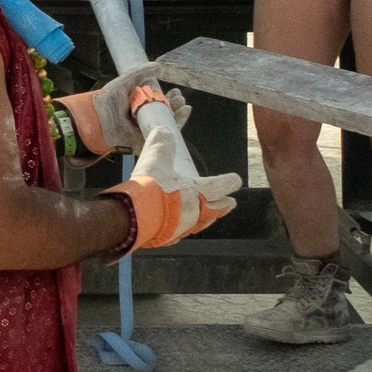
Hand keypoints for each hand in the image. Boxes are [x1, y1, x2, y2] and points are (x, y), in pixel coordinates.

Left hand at [64, 69, 192, 157]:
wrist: (97, 117)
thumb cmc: (107, 100)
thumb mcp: (126, 82)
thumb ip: (141, 73)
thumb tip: (158, 65)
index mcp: (139, 106)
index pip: (159, 102)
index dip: (168, 97)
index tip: (175, 91)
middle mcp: (143, 118)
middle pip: (166, 112)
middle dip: (175, 104)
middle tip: (179, 96)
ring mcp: (145, 130)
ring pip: (167, 123)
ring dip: (178, 113)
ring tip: (182, 103)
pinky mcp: (146, 141)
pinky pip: (164, 134)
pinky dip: (177, 124)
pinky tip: (182, 113)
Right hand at [106, 112, 240, 251]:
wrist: (134, 217)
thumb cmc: (149, 189)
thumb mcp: (155, 159)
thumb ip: (162, 145)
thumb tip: (163, 131)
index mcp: (197, 192)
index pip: (219, 186)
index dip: (229, 182)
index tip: (237, 180)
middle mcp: (195, 212)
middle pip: (217, 210)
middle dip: (225, 206)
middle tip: (231, 203)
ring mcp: (183, 228)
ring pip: (201, 224)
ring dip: (208, 219)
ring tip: (210, 218)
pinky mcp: (168, 239)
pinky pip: (181, 234)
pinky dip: (184, 229)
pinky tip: (180, 229)